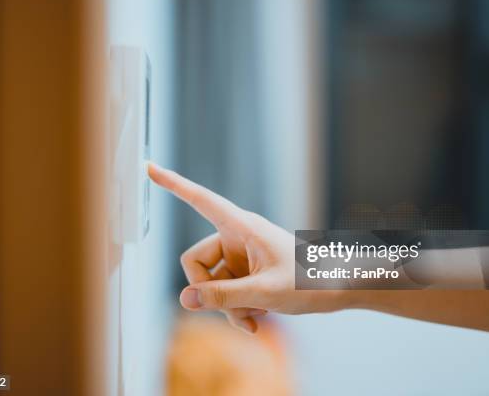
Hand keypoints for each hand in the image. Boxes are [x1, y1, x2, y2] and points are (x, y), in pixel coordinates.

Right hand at [148, 163, 348, 332]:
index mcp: (241, 226)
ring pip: (210, 284)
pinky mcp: (245, 273)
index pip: (200, 200)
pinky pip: (224, 293)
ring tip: (257, 315)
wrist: (340, 288)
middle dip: (209, 292)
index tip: (148, 166)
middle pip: (194, 262)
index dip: (173, 184)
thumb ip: (222, 297)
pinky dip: (236, 309)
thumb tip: (184, 299)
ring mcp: (239, 257)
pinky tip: (255, 322)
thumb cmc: (310, 280)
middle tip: (236, 309)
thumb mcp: (264, 292)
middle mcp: (235, 238)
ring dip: (228, 305)